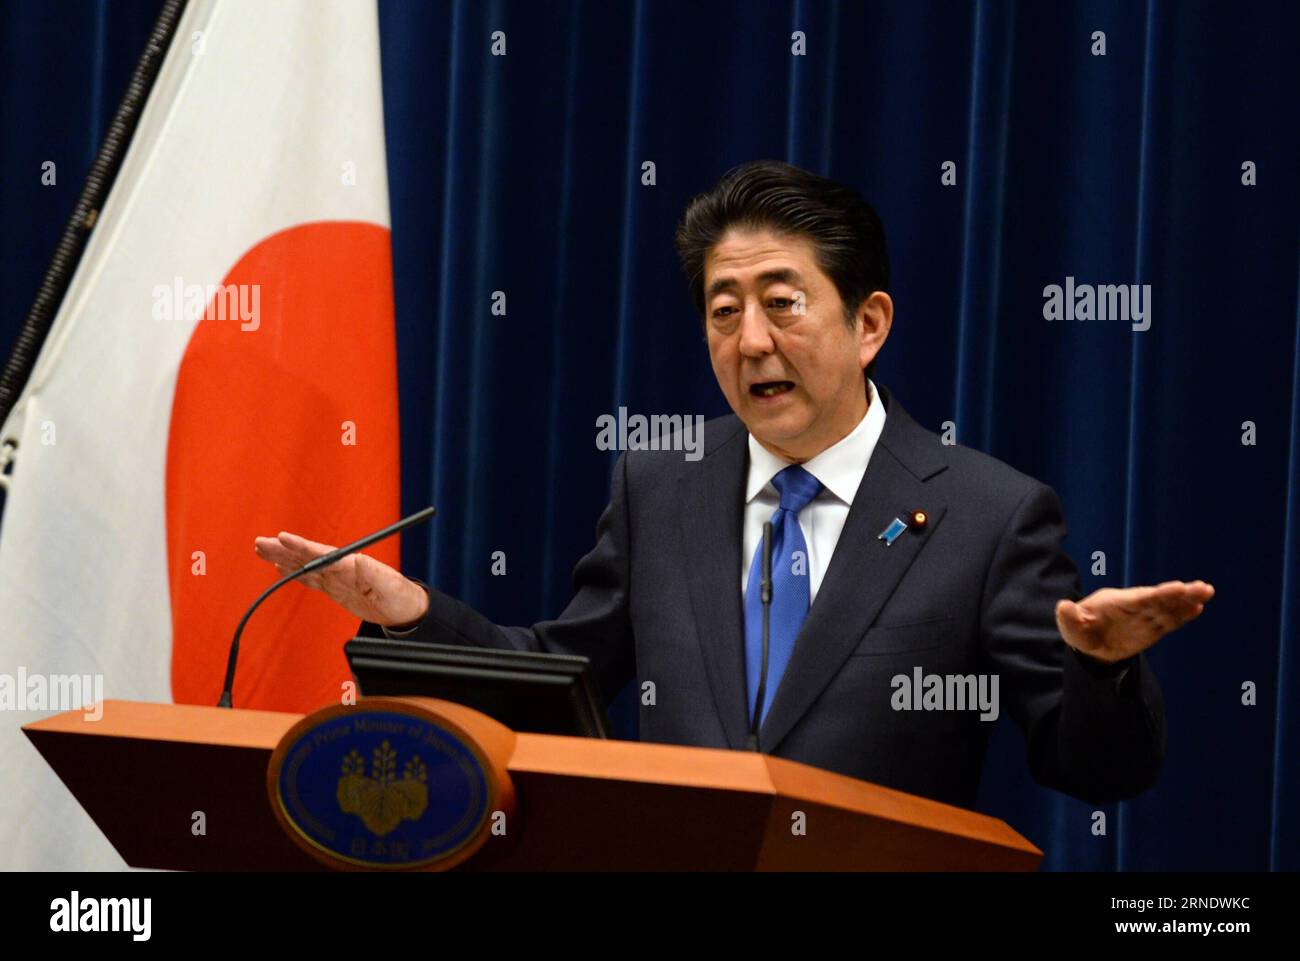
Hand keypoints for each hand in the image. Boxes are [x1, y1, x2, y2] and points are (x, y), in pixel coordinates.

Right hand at [253, 531, 428, 627]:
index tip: (283, 537)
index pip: (321, 553)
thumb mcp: (389, 585)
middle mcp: (341, 567)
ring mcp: (336, 577)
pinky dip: (293, 573)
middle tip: (260, 542)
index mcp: (351, 564)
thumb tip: (357, 559)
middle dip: (283, 550)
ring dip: (282, 558)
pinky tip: (279, 567)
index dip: (301, 547)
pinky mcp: (334, 588)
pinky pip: (309, 578)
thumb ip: (372, 572)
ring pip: (303, 566)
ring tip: (261, 549)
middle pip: (307, 557)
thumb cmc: (400, 595)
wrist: (404, 610)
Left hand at [1055, 580, 1214, 663]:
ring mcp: (1144, 617)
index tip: (1178, 588)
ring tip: (1207, 592)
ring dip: (1187, 602)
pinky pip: (1169, 622)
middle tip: (1203, 588)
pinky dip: (1182, 615)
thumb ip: (1069, 618)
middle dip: (1180, 595)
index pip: (1141, 598)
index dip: (1159, 594)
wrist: (1089, 645)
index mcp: (1116, 603)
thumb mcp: (1070, 628)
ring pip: (1168, 609)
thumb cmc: (1080, 632)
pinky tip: (1197, 608)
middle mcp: (1134, 607)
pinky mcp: (1151, 628)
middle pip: (1160, 600)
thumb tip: (1063, 606)